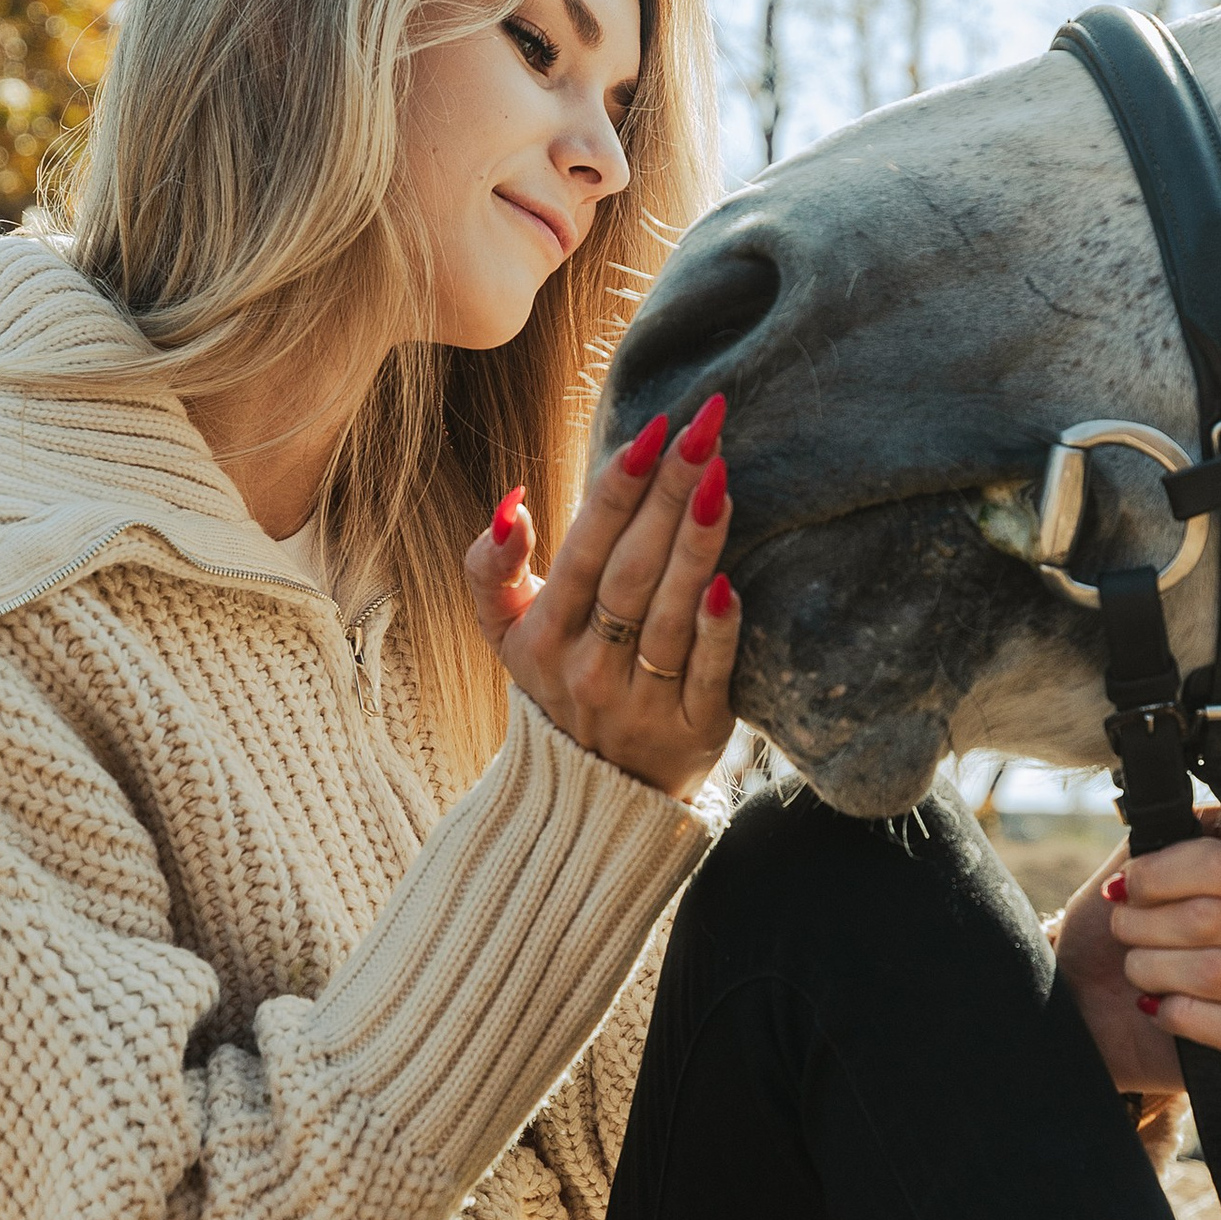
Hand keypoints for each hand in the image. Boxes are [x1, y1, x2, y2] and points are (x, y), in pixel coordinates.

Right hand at [464, 395, 740, 801]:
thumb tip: (512, 502)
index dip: (617, 488)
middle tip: (705, 427)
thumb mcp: (504, 632)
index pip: (583, 549)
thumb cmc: (559, 678)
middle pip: (630, 571)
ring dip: (696, 545)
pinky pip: (707, 673)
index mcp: (543, 636)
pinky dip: (717, 630)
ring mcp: (642, 701)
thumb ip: (489, 567)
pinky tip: (731, 582)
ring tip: (721, 479)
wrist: (596, 792)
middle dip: (668, 494)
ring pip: (668, 614)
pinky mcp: (694, 728)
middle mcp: (588, 668)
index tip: (652, 428)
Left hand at [1051, 816, 1220, 1119]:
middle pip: (1220, 917)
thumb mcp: (1145, 865)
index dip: (1166, 873)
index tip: (1126, 885)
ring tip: (1135, 972)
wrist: (1087, 1008)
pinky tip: (1157, 1012)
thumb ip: (1200, 832)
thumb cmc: (1119, 935)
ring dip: (1154, 969)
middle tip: (1122, 932)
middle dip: (1149, 925)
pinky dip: (1183, 1017)